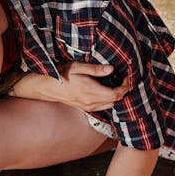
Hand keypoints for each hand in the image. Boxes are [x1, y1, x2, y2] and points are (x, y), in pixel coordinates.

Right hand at [8, 63, 130, 111]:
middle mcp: (91, 102)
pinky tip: (106, 90)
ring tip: (117, 84)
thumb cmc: (61, 74)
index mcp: (91, 91)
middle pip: (115, 100)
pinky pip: (102, 107)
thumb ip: (96, 69)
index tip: (127, 77)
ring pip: (110, 105)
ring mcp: (88, 107)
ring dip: (116, 96)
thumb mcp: (78, 67)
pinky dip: (108, 100)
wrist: (47, 87)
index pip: (116, 94)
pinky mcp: (85, 108)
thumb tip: (111, 69)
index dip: (125, 86)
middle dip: (123, 90)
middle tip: (124, 79)